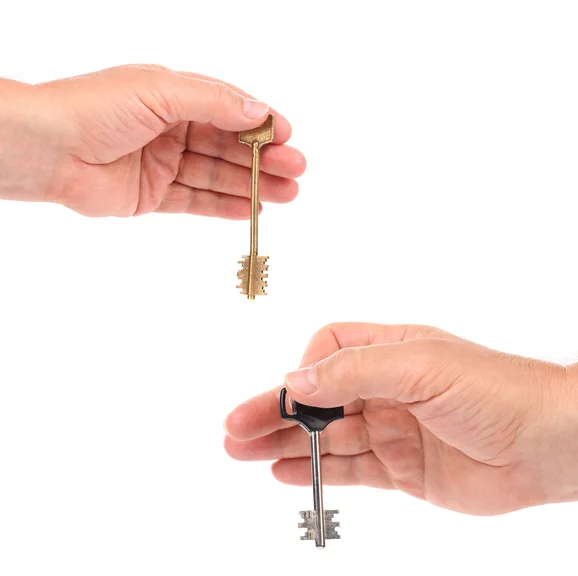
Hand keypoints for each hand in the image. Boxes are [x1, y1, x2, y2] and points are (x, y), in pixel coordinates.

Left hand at [0, 64, 304, 216]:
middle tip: (297, 171)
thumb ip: (212, 102)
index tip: (287, 137)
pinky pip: (195, 201)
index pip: (228, 110)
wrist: (48, 150)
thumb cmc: (96, 109)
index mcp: (174, 96)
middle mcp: (171, 128)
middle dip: (264, 159)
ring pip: (217, 175)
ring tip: (286, 194)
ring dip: (251, 185)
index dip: (259, 124)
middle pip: (228, 146)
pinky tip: (249, 210)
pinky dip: (223, 206)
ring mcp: (163, 163)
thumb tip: (257, 112)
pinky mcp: (153, 195)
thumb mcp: (161, 91)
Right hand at [225, 323, 577, 514]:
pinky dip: (314, 470)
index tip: (290, 394)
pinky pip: (349, 468)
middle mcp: (386, 388)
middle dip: (275, 412)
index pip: (329, 352)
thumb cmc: (496, 391)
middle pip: (317, 398)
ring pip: (325, 436)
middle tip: (234, 429)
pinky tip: (282, 472)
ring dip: (284, 443)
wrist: (550, 445)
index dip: (304, 372)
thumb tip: (297, 378)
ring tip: (243, 452)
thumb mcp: (420, 367)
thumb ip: (355, 371)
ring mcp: (392, 428)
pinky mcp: (402, 467)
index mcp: (390, 352)